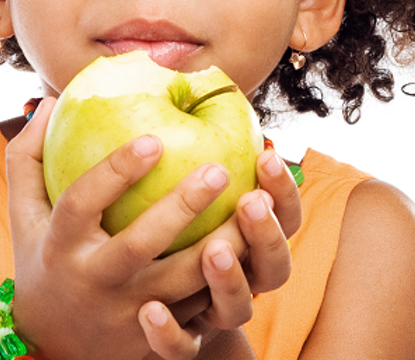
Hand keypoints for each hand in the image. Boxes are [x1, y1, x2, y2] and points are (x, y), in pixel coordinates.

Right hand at [5, 98, 234, 359]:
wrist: (56, 345)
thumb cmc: (46, 257)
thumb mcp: (25, 214)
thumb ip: (28, 158)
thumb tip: (51, 101)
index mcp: (59, 245)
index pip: (81, 203)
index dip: (115, 171)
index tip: (154, 139)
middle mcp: (92, 281)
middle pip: (139, 243)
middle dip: (181, 205)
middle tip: (219, 169)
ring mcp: (123, 313)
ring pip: (180, 282)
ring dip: (220, 246)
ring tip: (250, 206)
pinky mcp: (150, 339)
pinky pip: (196, 309)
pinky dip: (225, 278)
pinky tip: (250, 244)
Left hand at [137, 149, 302, 358]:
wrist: (132, 315)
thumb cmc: (154, 237)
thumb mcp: (169, 194)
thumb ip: (168, 151)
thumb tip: (143, 81)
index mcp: (245, 240)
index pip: (282, 214)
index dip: (282, 188)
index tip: (265, 153)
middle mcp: (238, 280)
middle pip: (274, 266)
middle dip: (267, 233)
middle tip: (248, 201)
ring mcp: (209, 316)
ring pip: (235, 309)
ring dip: (229, 279)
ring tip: (212, 250)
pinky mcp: (180, 345)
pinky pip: (181, 348)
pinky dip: (170, 332)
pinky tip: (146, 309)